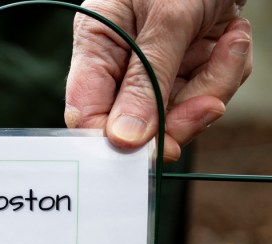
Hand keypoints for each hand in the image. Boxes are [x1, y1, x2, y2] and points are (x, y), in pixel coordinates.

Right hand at [65, 0, 251, 160]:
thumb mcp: (168, 18)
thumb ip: (147, 81)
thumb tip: (124, 141)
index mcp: (96, 45)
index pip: (86, 113)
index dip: (111, 139)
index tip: (145, 151)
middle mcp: (120, 62)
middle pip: (136, 123)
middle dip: (179, 116)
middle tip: (208, 106)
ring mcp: (155, 67)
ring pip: (178, 111)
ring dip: (214, 85)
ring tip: (230, 40)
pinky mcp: (187, 67)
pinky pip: (207, 91)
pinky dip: (228, 69)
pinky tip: (232, 33)